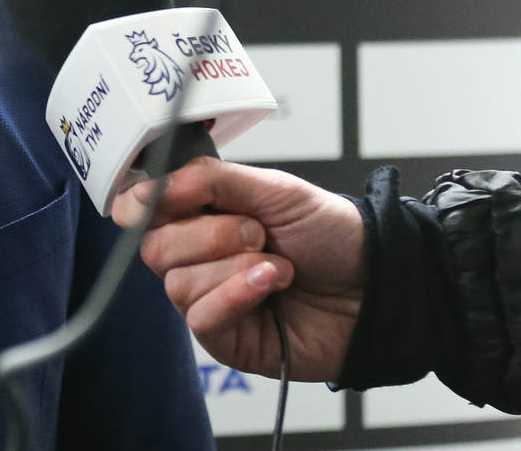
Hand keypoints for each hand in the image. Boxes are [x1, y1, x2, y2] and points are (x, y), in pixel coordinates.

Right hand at [110, 156, 364, 381]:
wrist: (376, 284)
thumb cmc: (332, 236)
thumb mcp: (274, 189)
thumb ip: (208, 180)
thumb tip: (149, 187)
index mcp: (204, 215)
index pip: (144, 210)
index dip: (144, 204)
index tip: (163, 200)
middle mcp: (200, 258)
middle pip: (155, 248)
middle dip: (208, 235)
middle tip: (257, 232)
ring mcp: (210, 300)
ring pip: (177, 284)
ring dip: (233, 268)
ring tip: (278, 265)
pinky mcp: (226, 340)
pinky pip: (202, 319)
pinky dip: (235, 296)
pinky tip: (270, 285)